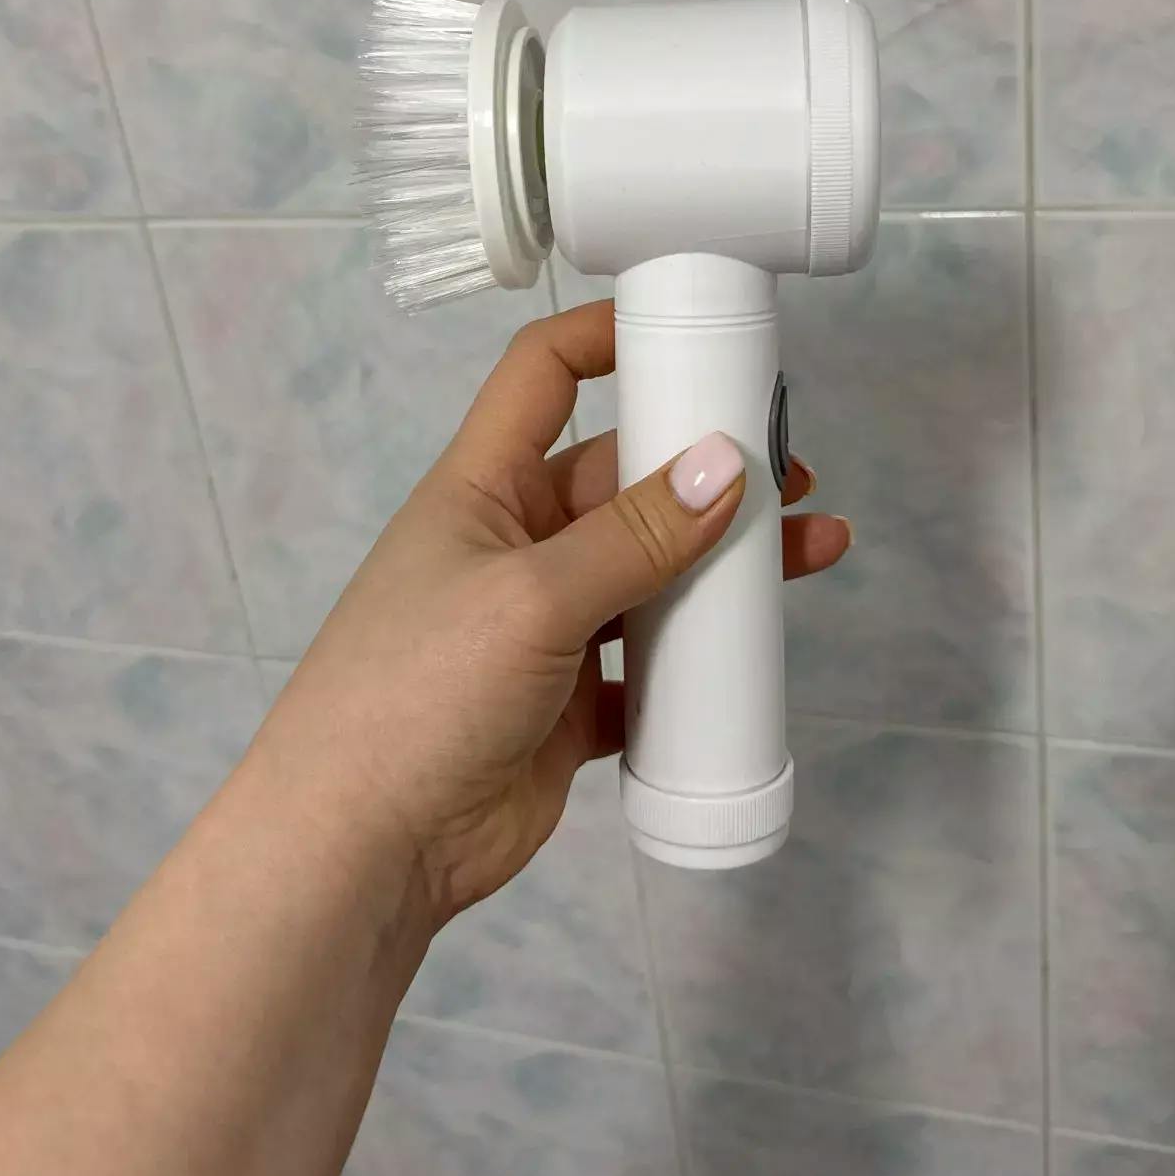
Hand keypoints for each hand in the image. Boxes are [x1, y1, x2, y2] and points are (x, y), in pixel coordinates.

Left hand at [261, 300, 851, 927]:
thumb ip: (632, 537)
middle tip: (794, 473)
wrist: (362, 851)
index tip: (689, 324)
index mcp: (482, 489)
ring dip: (722, 563)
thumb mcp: (530, 597)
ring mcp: (543, 629)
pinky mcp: (569, 707)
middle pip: (620, 482)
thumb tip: (726, 465)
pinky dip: (699, 660)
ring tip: (812, 550)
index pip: (542, 378)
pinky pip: (648, 666)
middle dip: (703, 471)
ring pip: (648, 574)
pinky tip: (755, 655)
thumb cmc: (420, 691)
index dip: (605, 336)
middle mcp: (514, 546)